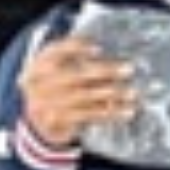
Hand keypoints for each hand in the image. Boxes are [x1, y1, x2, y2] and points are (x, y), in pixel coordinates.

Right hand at [15, 31, 134, 151]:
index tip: (99, 49)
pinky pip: (89, 116)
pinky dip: (111, 113)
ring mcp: (48, 104)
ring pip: (85, 97)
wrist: (36, 121)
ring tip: (132, 92)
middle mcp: (40, 83)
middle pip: (75, 75)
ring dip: (112, 94)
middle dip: (104, 71)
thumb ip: (75, 59)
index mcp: (39, 65)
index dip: (76, 48)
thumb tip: (111, 54)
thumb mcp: (56, 70)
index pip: (56, 51)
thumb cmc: (56, 87)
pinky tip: (127, 111)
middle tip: (129, 69)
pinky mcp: (60, 121)